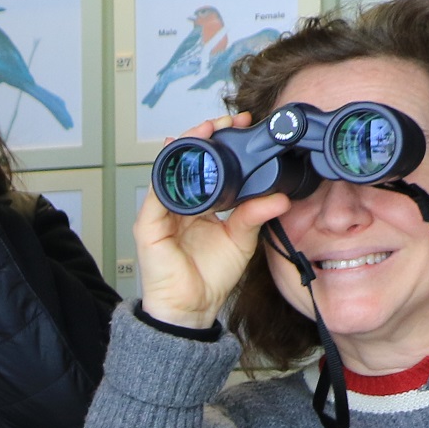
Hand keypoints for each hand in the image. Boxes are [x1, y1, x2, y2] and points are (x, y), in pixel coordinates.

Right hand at [134, 114, 291, 329]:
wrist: (192, 308)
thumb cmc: (209, 277)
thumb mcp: (241, 239)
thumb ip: (256, 214)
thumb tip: (280, 196)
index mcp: (199, 205)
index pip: (206, 165)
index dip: (220, 143)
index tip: (240, 125)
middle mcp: (178, 204)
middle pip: (185, 159)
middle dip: (203, 134)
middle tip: (225, 119)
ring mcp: (160, 213)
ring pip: (169, 168)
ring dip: (185, 146)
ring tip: (205, 129)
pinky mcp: (148, 225)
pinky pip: (157, 194)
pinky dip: (169, 175)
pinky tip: (183, 159)